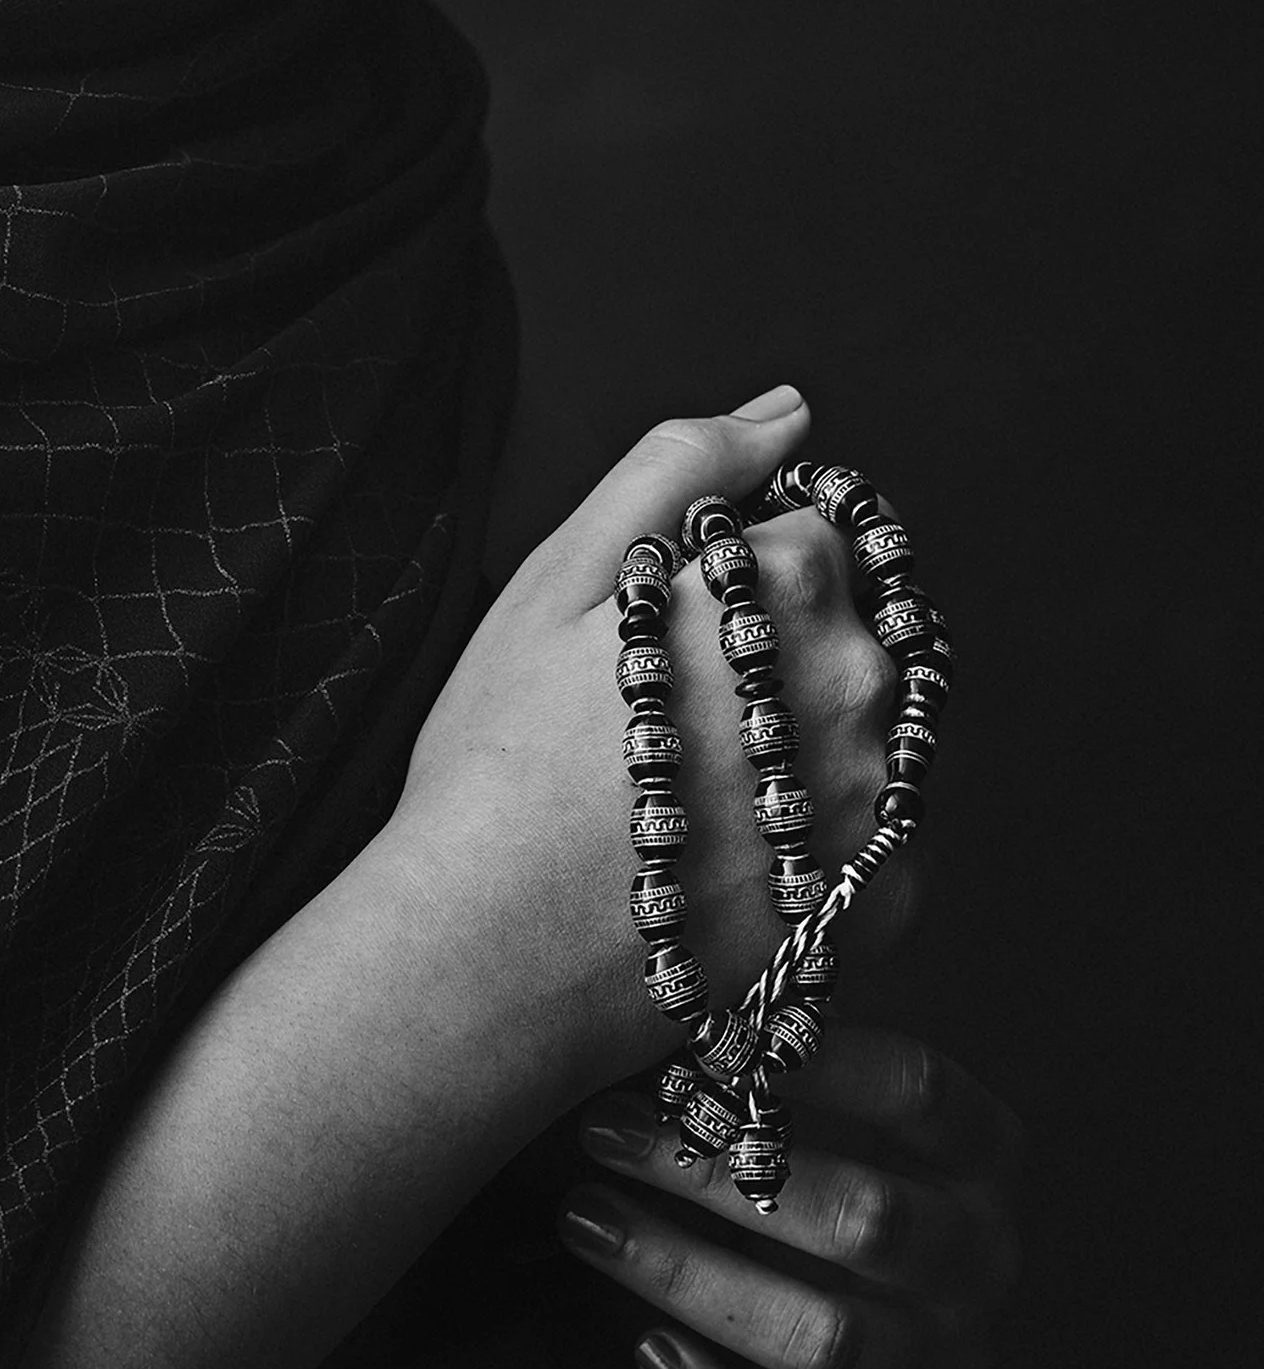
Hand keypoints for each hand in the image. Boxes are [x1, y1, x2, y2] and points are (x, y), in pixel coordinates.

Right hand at [391, 388, 907, 1103]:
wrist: (489, 957)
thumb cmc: (501, 757)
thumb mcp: (564, 573)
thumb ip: (683, 465)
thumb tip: (789, 411)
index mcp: (793, 585)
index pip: (809, 529)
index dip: (728, 566)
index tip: (658, 620)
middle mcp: (864, 689)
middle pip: (849, 626)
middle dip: (774, 648)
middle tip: (657, 708)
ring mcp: (880, 804)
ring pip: (861, 728)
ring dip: (799, 735)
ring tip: (681, 784)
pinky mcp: (876, 904)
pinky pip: (866, 831)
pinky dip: (810, 830)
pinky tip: (715, 852)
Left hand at [557, 1026, 1022, 1368]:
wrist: (802, 1315)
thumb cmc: (771, 1163)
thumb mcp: (780, 1101)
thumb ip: (754, 1047)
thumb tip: (676, 954)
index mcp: (978, 1158)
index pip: (920, 1089)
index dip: (815, 1057)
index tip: (692, 1034)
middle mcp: (982, 1265)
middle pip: (869, 1220)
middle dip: (717, 1174)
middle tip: (598, 1126)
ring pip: (831, 1341)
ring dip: (692, 1277)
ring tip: (585, 1219)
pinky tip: (646, 1351)